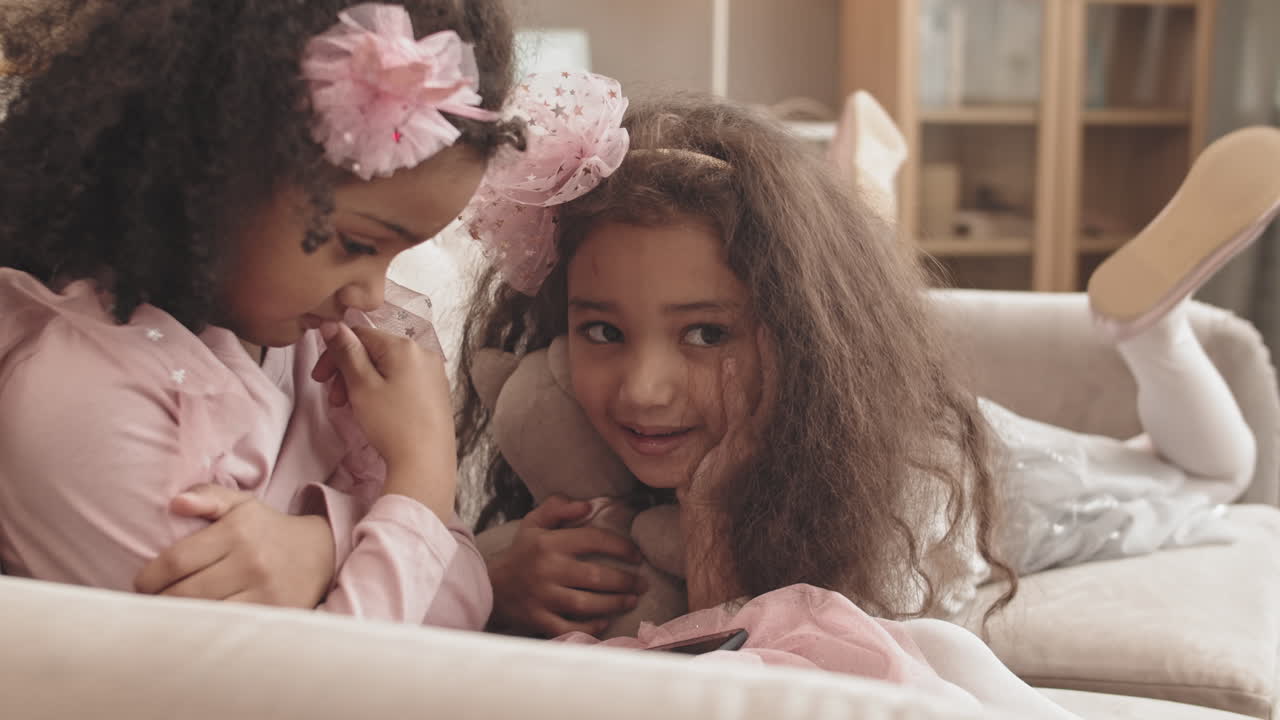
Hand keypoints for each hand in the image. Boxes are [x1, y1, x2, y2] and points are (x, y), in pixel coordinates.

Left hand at [134, 484, 335, 607]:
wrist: (321, 552)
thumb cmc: (267, 529)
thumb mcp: (241, 504)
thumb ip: (208, 497)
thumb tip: (176, 502)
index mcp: (236, 531)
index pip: (176, 561)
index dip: (149, 578)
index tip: (142, 584)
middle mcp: (250, 560)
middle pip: (184, 592)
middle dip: (158, 602)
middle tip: (152, 603)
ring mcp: (263, 590)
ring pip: (204, 614)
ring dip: (179, 618)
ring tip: (168, 617)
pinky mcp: (274, 612)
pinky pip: (229, 627)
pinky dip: (207, 630)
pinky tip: (197, 627)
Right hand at [311, 321, 455, 513]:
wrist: (426, 462)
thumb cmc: (393, 424)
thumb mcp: (362, 385)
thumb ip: (346, 352)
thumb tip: (332, 324)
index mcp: (405, 346)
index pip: (360, 335)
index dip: (335, 354)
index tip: (320, 377)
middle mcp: (424, 353)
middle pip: (374, 351)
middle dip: (347, 371)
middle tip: (334, 398)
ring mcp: (433, 373)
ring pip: (387, 368)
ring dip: (362, 383)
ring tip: (350, 407)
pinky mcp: (436, 393)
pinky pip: (402, 381)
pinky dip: (382, 390)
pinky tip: (372, 410)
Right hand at [488, 495, 648, 637]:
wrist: (491, 585)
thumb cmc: (521, 552)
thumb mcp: (534, 523)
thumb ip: (559, 508)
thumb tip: (588, 505)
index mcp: (549, 543)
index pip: (593, 540)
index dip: (620, 546)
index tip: (636, 555)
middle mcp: (547, 569)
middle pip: (595, 576)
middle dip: (625, 581)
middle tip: (642, 583)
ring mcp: (542, 597)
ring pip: (586, 603)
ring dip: (614, 603)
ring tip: (631, 600)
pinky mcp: (537, 619)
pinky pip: (568, 627)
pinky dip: (589, 627)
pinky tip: (604, 622)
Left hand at [681, 328, 776, 609]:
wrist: (720, 554)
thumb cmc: (713, 526)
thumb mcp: (708, 488)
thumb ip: (708, 466)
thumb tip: (691, 461)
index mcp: (758, 449)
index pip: (768, 400)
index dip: (770, 370)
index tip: (769, 338)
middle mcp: (762, 446)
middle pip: (774, 390)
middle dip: (777, 357)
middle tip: (777, 321)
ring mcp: (751, 448)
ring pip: (762, 395)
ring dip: (763, 360)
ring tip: (763, 326)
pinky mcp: (737, 452)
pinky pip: (738, 410)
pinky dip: (733, 383)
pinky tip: (730, 358)